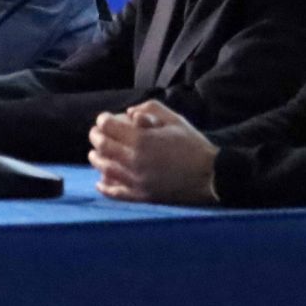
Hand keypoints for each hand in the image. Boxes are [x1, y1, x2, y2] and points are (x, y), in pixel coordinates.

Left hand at [88, 100, 218, 204]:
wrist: (211, 176)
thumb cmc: (193, 145)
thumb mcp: (174, 119)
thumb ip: (150, 109)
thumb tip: (129, 112)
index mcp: (142, 140)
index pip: (109, 127)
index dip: (103, 120)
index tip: (104, 119)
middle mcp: (135, 160)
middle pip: (103, 146)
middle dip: (96, 137)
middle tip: (96, 134)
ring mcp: (137, 180)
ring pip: (105, 169)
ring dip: (96, 159)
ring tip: (95, 154)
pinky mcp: (142, 196)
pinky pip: (117, 193)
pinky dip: (105, 188)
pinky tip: (100, 182)